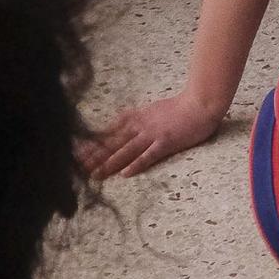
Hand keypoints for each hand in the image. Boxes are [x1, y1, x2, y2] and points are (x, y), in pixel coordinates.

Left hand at [83, 88, 224, 178]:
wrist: (201, 103)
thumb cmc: (180, 107)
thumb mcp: (152, 109)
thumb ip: (136, 118)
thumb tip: (119, 124)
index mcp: (137, 117)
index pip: (109, 132)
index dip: (92, 143)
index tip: (76, 152)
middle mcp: (141, 125)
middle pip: (113, 143)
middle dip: (94, 156)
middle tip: (76, 167)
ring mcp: (153, 134)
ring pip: (126, 150)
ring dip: (109, 163)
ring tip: (94, 175)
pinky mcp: (166, 142)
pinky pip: (149, 155)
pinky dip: (137, 164)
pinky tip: (125, 174)